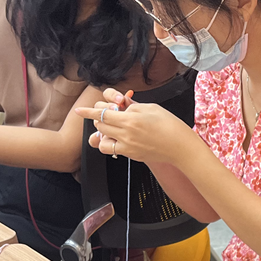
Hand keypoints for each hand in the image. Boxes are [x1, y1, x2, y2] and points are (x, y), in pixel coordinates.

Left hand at [75, 89, 194, 166]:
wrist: (180, 146)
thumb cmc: (170, 125)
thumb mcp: (150, 108)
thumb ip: (132, 106)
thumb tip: (121, 105)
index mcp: (131, 118)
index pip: (103, 113)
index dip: (89, 111)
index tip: (79, 111)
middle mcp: (127, 133)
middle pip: (101, 124)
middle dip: (101, 118)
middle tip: (112, 114)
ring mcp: (128, 145)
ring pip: (103, 138)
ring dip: (104, 131)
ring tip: (114, 128)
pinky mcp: (131, 154)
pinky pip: (112, 150)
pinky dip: (111, 143)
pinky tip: (119, 139)